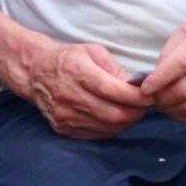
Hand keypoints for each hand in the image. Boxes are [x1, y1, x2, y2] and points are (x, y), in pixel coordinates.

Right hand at [24, 39, 149, 139]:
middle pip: (114, 114)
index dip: (137, 96)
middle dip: (135, 112)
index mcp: (77, 71)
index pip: (114, 90)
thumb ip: (115, 68)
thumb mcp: (92, 51)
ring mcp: (65, 115)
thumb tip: (136, 86)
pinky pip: (96, 134)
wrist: (35, 72)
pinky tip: (114, 117)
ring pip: (107, 127)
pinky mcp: (64, 128)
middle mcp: (69, 96)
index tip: (150, 96)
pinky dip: (111, 128)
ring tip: (131, 111)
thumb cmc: (68, 59)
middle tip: (145, 106)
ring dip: (125, 121)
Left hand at [140, 6, 185, 123]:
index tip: (145, 88)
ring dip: (171, 109)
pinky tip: (176, 110)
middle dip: (161, 99)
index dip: (159, 79)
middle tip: (148, 99)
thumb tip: (154, 75)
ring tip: (160, 104)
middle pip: (185, 89)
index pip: (179, 64)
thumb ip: (170, 50)